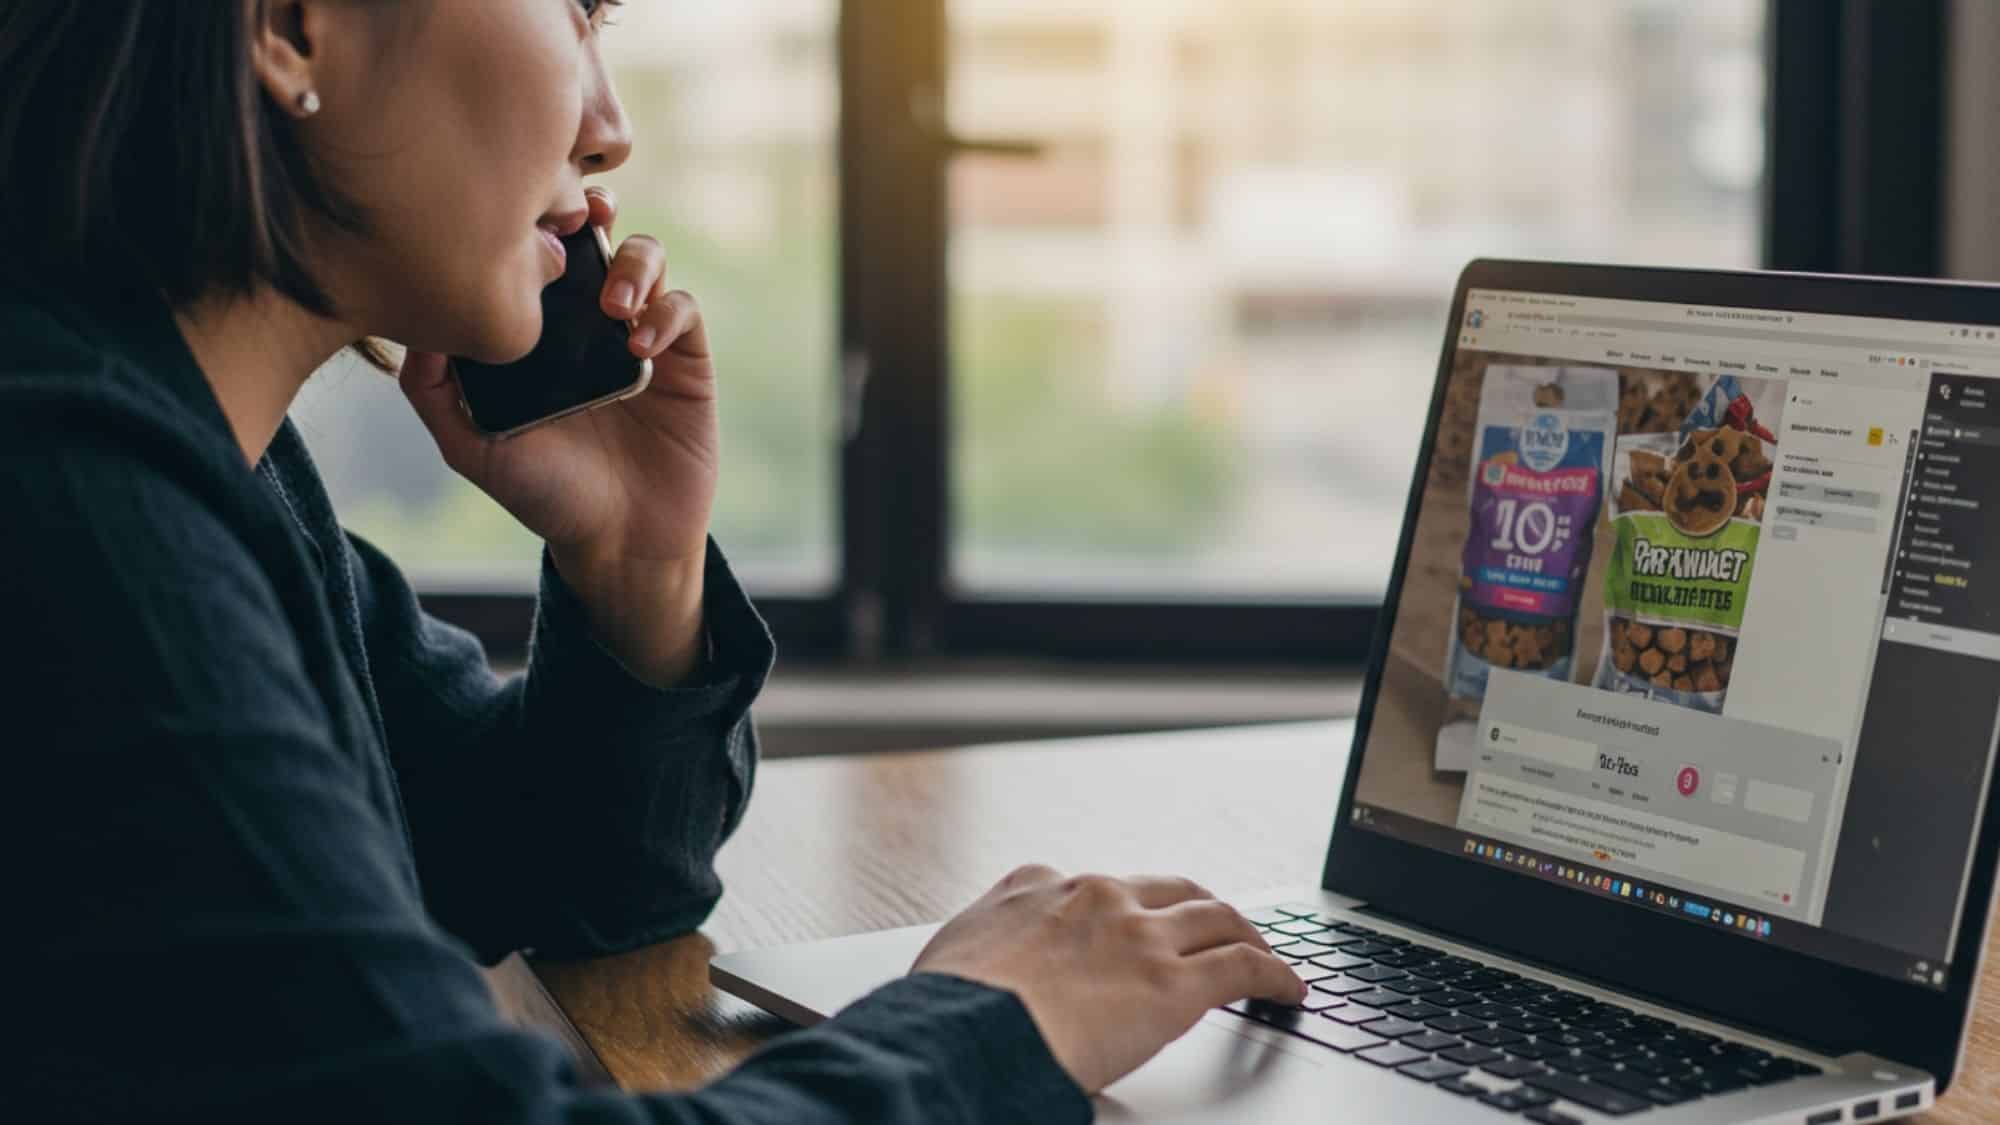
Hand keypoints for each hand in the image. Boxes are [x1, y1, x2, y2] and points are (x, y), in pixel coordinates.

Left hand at [399, 187, 713, 683]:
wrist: (619, 541)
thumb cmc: (544, 494)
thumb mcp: (470, 444)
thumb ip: (433, 386)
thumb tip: (420, 313)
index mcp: (538, 329)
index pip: (537, 252)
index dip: (533, 220)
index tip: (522, 218)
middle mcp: (587, 321)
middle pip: (595, 233)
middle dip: (588, 211)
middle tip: (579, 220)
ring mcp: (640, 335)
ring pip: (646, 257)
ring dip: (631, 262)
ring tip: (611, 304)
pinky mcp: (684, 359)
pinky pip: (682, 308)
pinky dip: (663, 310)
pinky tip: (637, 341)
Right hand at [910, 865, 1302, 1094]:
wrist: (965, 1029)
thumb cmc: (946, 1008)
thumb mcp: (949, 953)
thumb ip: (976, 947)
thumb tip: (969, 973)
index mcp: (1038, 887)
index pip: (1093, 884)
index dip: (1124, 904)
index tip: (1133, 920)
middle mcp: (1096, 897)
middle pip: (1171, 889)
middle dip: (1201, 906)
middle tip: (1219, 925)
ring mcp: (1139, 935)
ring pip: (1217, 917)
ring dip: (1248, 933)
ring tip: (1265, 952)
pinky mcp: (1174, 983)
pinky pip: (1245, 967)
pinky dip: (1275, 974)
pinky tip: (1289, 989)